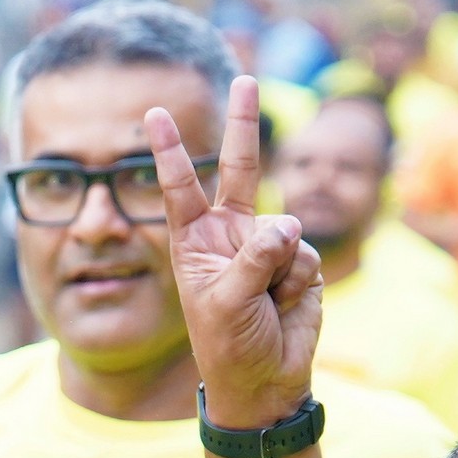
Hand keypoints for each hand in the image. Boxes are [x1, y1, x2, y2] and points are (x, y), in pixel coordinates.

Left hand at [151, 74, 320, 430]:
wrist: (264, 379)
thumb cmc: (229, 344)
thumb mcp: (225, 303)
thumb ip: (254, 257)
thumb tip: (289, 221)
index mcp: (195, 240)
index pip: (180, 186)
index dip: (169, 150)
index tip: (151, 114)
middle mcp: (230, 233)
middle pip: (239, 167)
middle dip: (243, 123)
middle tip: (245, 78)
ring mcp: (267, 244)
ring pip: (284, 228)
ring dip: (278, 268)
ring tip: (265, 302)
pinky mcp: (300, 260)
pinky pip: (306, 253)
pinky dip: (298, 280)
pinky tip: (286, 304)